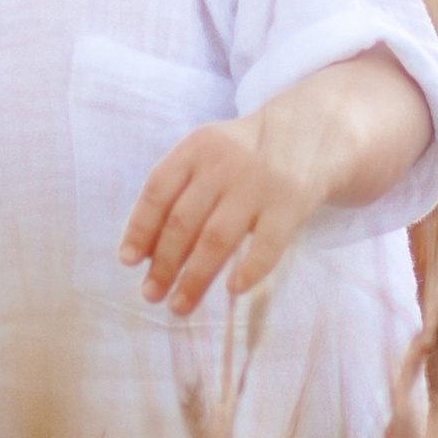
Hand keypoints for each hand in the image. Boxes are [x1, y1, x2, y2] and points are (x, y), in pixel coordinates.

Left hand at [119, 122, 321, 316]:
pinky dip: (249, 269)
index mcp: (196, 149)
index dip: (140, 228)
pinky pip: (267, 245)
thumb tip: (146, 252)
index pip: (158, 191)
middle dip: (163, 263)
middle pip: (183, 221)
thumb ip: (178, 191)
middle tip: (151, 294)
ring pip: (217, 238)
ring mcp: (258, 185)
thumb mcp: (207, 154)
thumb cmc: (243, 154)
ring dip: (194, 277)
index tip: (128, 261)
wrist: (309, 133)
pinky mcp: (290, 205)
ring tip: (179, 305)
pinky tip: (232, 289)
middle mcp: (223, 165)